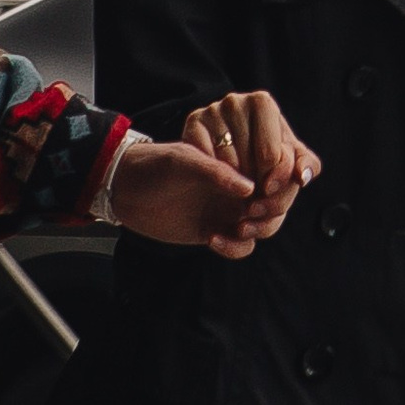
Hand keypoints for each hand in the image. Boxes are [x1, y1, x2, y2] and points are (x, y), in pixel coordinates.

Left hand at [113, 95, 319, 262]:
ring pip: (265, 224)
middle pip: (278, 199)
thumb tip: (248, 188)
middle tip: (250, 213)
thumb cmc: (153, 165)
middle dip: (272, 210)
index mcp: (237, 156)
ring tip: (236, 228)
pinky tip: (212, 239)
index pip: (277, 166)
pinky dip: (235, 248)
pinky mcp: (218, 230)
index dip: (279, 178)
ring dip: (258, 230)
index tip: (265, 188)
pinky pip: (242, 245)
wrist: (125, 190)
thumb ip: (215, 171)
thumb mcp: (183, 161)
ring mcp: (230, 207)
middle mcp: (239, 182)